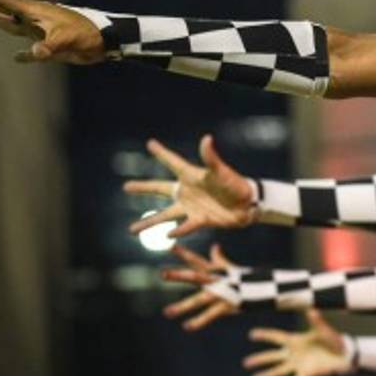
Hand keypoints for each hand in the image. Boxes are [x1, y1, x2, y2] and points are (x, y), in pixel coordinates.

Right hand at [0, 0, 105, 63]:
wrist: (106, 42)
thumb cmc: (86, 36)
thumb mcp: (66, 40)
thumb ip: (48, 47)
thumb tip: (33, 53)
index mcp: (35, 12)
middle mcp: (35, 18)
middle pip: (6, 8)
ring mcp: (43, 30)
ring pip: (15, 24)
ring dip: (0, 17)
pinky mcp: (52, 43)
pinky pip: (31, 47)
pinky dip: (24, 53)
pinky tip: (18, 57)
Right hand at [126, 135, 255, 238]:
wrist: (250, 204)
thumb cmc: (237, 184)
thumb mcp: (221, 171)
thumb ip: (211, 158)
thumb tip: (206, 139)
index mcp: (192, 175)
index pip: (173, 162)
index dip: (161, 153)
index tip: (151, 143)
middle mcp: (188, 191)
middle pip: (160, 188)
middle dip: (144, 187)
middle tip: (126, 186)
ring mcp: (192, 206)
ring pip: (166, 215)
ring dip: (149, 222)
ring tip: (132, 230)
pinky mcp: (200, 220)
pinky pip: (185, 226)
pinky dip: (177, 231)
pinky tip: (166, 237)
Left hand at [161, 244, 240, 330]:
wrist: (266, 289)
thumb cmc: (246, 279)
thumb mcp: (231, 268)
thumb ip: (219, 259)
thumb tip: (214, 246)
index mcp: (216, 271)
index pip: (197, 260)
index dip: (184, 253)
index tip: (170, 246)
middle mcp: (216, 281)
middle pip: (195, 277)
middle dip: (179, 276)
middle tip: (162, 274)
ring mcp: (221, 294)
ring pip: (199, 300)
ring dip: (182, 306)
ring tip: (167, 312)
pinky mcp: (227, 306)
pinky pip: (210, 316)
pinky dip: (199, 322)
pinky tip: (186, 327)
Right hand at [244, 310, 349, 375]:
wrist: (344, 354)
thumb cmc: (333, 339)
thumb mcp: (324, 330)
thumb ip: (317, 321)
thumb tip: (312, 310)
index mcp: (295, 340)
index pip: (276, 337)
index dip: (265, 335)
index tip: (251, 334)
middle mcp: (294, 353)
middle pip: (273, 356)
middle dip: (260, 359)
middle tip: (245, 363)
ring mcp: (299, 365)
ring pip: (279, 371)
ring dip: (267, 375)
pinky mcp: (307, 374)